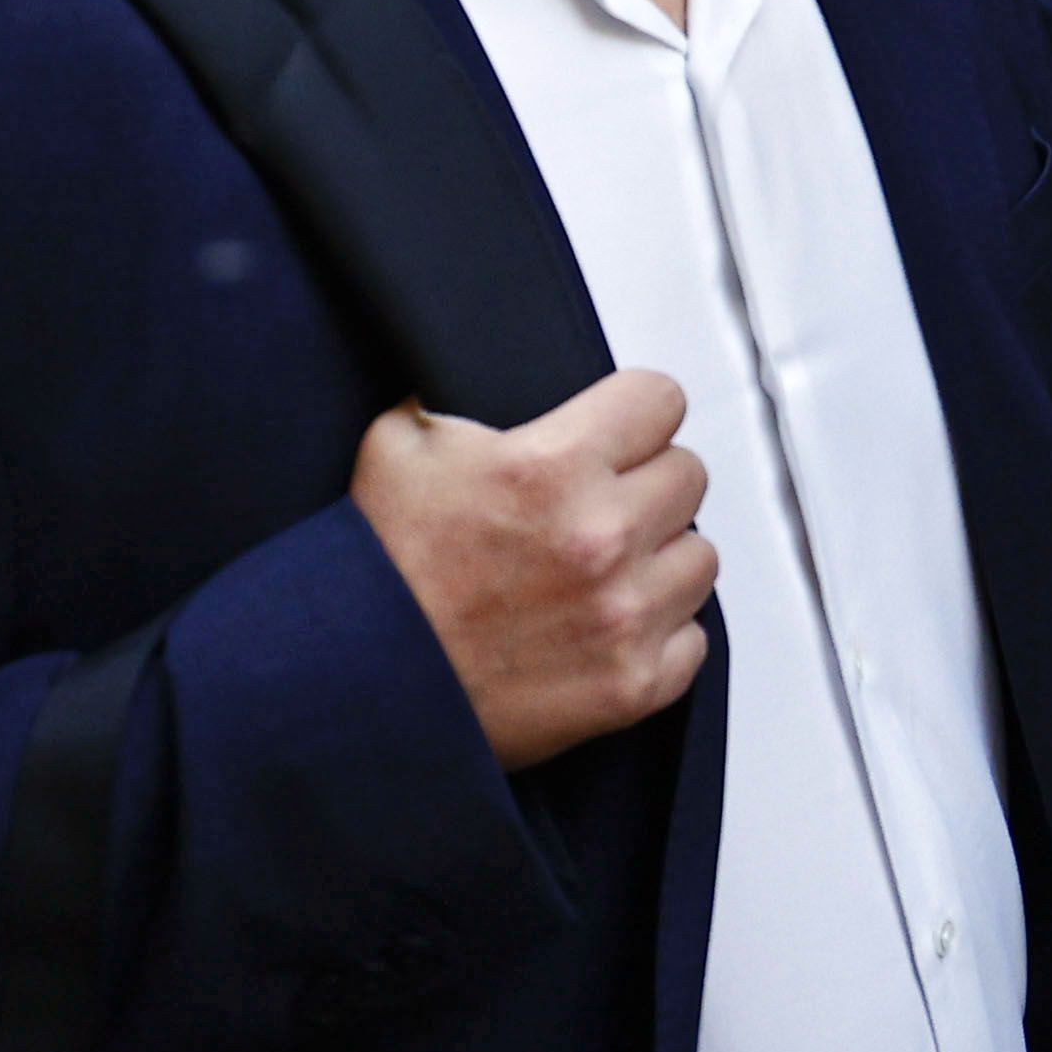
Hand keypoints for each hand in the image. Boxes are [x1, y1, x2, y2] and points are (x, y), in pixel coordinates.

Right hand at [352, 373, 715, 767]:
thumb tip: (489, 366)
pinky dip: (660, 633)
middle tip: (599, 505)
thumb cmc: (375, 572)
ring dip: (660, 558)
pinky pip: (692, 638)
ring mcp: (623, 616)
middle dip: (646, 484)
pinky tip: (608, 625)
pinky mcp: (631, 685)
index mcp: (551, 467)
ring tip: (605, 569)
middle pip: (689, 476)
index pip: (661, 401)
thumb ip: (464, 396)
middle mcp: (600, 538)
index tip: (619, 432)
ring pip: (699, 557)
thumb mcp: (401, 443)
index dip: (634, 414)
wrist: (352, 684)